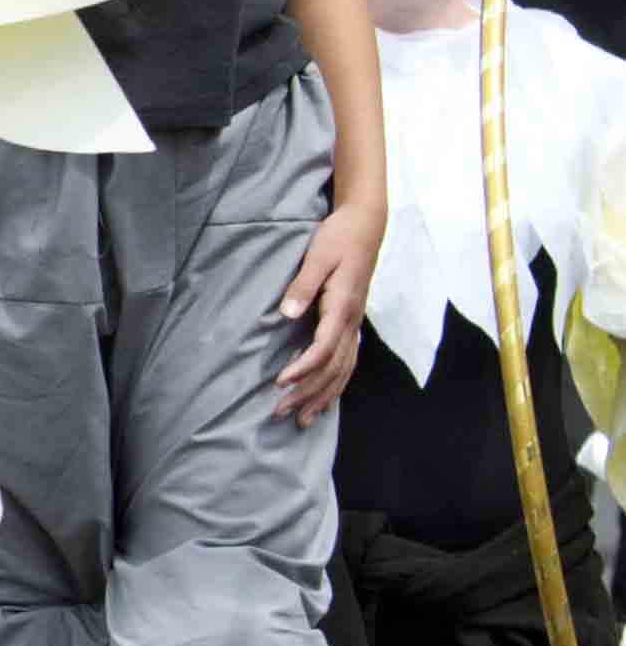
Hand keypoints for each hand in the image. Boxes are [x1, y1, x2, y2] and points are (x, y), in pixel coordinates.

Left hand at [275, 197, 379, 420]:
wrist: (366, 224)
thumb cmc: (339, 237)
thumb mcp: (318, 255)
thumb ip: (303, 285)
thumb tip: (287, 313)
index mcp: (342, 307)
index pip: (323, 348)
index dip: (303, 369)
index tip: (280, 383)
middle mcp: (352, 321)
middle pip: (332, 368)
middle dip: (307, 393)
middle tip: (279, 413)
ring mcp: (355, 324)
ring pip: (343, 371)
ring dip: (322, 397)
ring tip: (302, 420)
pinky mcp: (353, 323)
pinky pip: (349, 362)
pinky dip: (337, 385)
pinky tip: (326, 401)